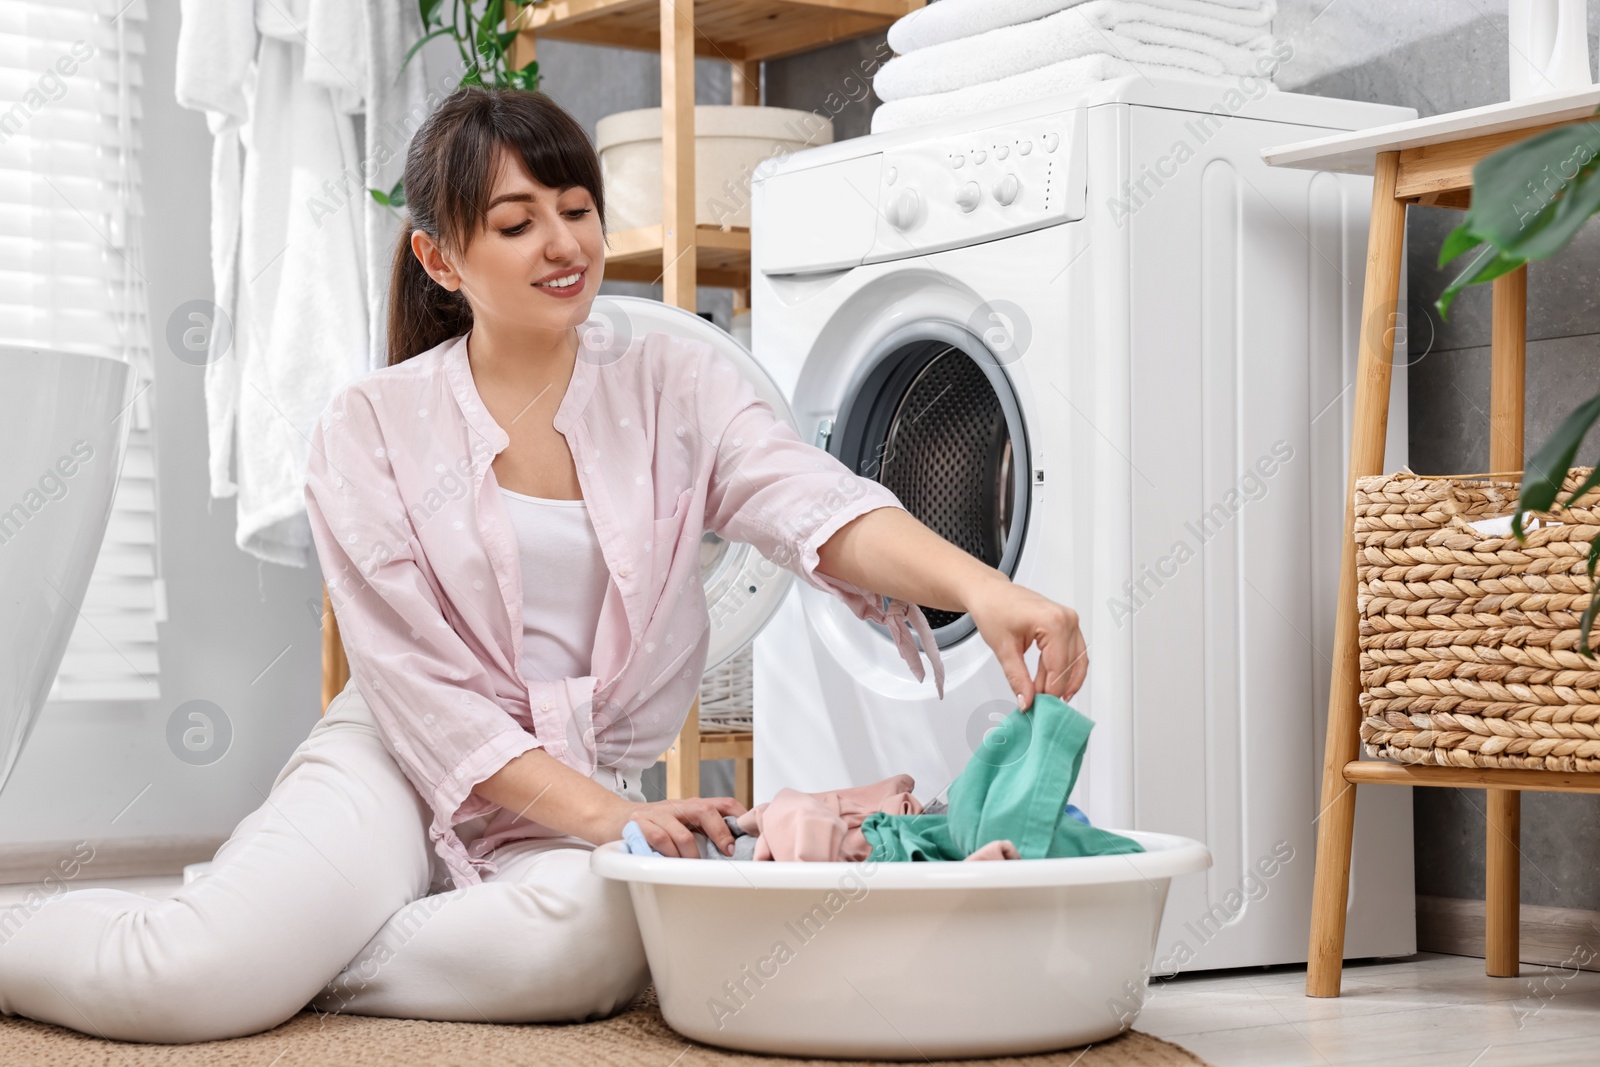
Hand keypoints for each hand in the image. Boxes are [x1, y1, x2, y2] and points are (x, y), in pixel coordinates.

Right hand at [595, 794, 746, 857]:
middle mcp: (676, 806)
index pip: (721, 802)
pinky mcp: (640, 825)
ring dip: (692, 855)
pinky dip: (669, 855)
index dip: (738, 815)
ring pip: (683, 834)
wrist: (612, 818)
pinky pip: (660, 841)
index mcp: (690, 805)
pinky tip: (670, 863)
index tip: (749, 834)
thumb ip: (701, 830)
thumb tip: (732, 849)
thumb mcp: (679, 823)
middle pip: (705, 811)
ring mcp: (658, 814)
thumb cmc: (651, 825)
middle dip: (720, 832)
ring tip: (693, 866)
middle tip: (726, 852)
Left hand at [965, 576, 1087, 710]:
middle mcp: (1066, 619)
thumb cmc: (993, 609)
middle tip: (1040, 705)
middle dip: (1055, 688)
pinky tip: (1052, 684)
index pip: (1059, 667)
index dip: (1050, 691)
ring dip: (1063, 681)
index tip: (1039, 706)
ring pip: (1076, 660)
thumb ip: (1017, 678)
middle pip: (1070, 665)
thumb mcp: (1003, 649)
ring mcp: (1069, 620)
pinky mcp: (1067, 623)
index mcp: (1052, 622)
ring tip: (1045, 697)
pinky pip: (1074, 651)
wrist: (990, 592)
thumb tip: (1026, 701)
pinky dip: (1064, 669)